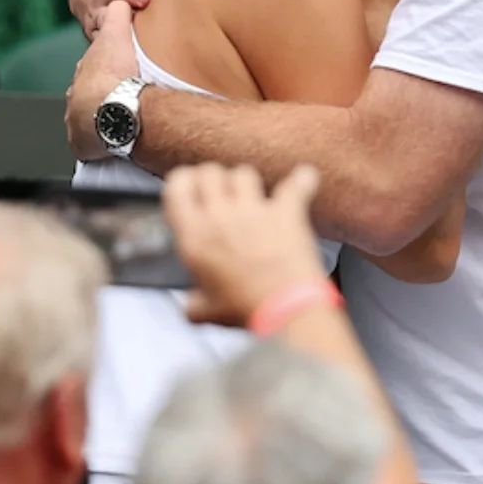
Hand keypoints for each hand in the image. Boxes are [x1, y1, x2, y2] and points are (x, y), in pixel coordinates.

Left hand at [66, 0, 140, 160]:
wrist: (114, 107)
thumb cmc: (116, 74)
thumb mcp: (117, 36)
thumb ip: (117, 16)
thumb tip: (119, 1)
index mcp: (83, 73)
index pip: (91, 71)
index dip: (103, 72)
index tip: (116, 76)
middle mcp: (75, 97)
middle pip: (86, 96)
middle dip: (98, 98)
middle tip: (118, 101)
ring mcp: (76, 121)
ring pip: (86, 121)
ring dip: (98, 122)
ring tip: (116, 123)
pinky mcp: (81, 143)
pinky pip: (88, 144)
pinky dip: (96, 144)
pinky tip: (108, 143)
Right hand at [163, 162, 325, 326]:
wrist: (284, 310)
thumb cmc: (245, 309)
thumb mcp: (206, 311)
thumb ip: (193, 303)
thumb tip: (191, 307)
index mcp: (193, 236)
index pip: (177, 186)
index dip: (183, 181)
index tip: (188, 184)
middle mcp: (220, 216)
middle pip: (210, 172)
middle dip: (214, 177)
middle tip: (218, 188)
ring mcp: (253, 211)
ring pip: (244, 174)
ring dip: (246, 181)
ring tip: (251, 192)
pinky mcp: (286, 213)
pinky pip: (296, 185)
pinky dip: (302, 180)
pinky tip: (304, 177)